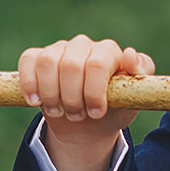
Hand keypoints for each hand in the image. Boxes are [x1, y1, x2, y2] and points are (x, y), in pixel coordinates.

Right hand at [18, 35, 156, 170]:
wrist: (87, 125)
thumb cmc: (113, 110)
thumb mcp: (133, 99)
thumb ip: (141, 75)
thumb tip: (130, 54)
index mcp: (109, 52)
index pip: (97, 64)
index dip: (93, 92)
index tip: (96, 113)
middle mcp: (84, 45)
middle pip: (70, 66)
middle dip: (72, 98)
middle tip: (77, 116)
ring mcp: (59, 49)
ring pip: (47, 63)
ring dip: (51, 94)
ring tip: (59, 112)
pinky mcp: (38, 57)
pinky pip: (28, 61)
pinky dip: (30, 83)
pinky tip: (36, 101)